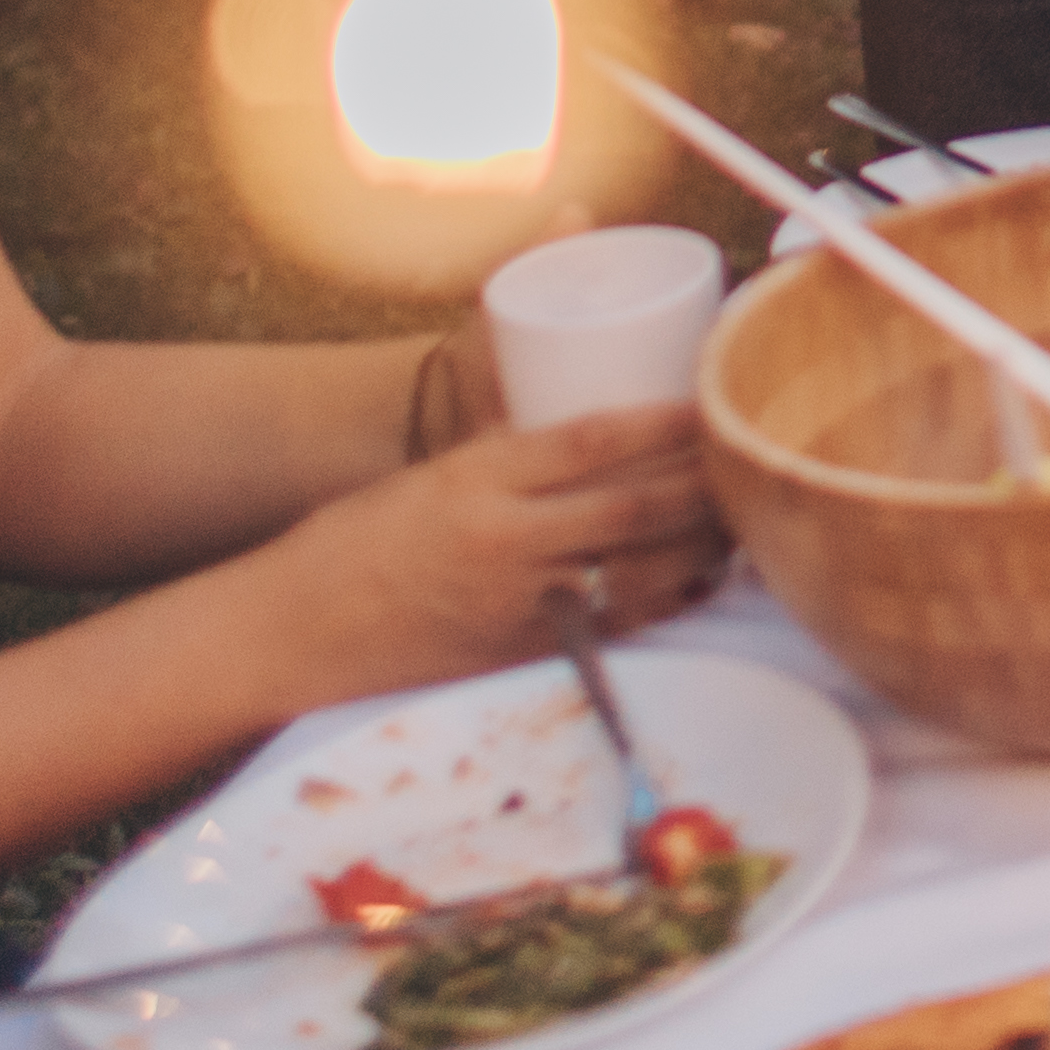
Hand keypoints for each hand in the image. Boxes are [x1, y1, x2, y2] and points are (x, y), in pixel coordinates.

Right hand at [243, 406, 727, 695]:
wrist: (299, 630)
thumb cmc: (362, 538)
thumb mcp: (438, 470)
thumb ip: (511, 442)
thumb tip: (575, 409)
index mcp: (479, 477)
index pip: (591, 440)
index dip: (662, 420)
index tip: (706, 396)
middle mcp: (504, 539)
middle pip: (635, 506)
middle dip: (705, 480)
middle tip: (750, 452)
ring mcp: (519, 602)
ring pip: (641, 568)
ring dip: (704, 541)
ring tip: (745, 510)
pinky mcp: (525, 653)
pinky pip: (619, 622)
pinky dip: (672, 596)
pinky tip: (705, 575)